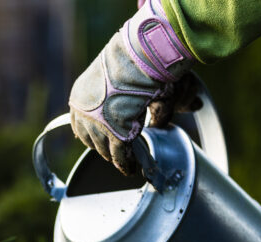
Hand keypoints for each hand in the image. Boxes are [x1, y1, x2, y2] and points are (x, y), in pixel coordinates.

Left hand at [69, 0, 195, 174]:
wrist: (141, 55)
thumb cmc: (139, 59)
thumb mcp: (127, 77)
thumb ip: (128, 94)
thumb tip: (178, 103)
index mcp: (82, 94)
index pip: (82, 123)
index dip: (95, 134)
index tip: (103, 140)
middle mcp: (84, 109)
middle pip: (91, 138)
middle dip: (103, 146)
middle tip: (115, 153)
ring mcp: (96, 122)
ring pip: (104, 148)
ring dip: (115, 155)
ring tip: (125, 162)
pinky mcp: (112, 133)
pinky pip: (119, 154)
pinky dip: (125, 163)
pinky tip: (129, 168)